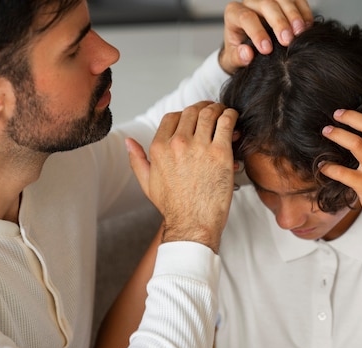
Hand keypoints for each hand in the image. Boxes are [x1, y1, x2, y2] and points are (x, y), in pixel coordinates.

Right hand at [126, 101, 238, 252]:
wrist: (192, 224)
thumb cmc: (173, 207)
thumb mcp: (147, 183)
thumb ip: (137, 159)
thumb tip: (128, 142)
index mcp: (159, 148)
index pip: (173, 116)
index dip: (186, 113)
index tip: (195, 117)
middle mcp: (177, 143)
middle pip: (192, 111)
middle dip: (204, 108)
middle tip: (213, 111)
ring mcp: (199, 147)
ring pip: (209, 113)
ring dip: (219, 109)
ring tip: (225, 113)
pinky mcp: (220, 153)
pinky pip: (226, 123)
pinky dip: (231, 116)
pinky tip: (234, 119)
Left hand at [220, 0, 313, 73]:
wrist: (248, 48)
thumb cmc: (239, 52)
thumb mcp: (233, 59)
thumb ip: (237, 57)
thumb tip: (247, 53)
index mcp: (234, 14)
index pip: (246, 17)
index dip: (257, 33)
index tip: (267, 49)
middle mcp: (250, 3)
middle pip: (266, 4)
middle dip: (279, 22)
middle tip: (288, 40)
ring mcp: (268, 0)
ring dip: (294, 15)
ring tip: (300, 32)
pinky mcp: (282, 2)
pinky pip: (296, 0)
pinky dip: (303, 12)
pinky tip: (307, 26)